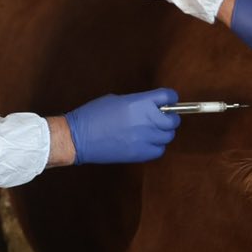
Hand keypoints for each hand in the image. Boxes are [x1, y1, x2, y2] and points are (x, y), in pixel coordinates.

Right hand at [61, 88, 182, 165]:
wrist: (78, 138)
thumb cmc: (93, 115)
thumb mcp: (117, 100)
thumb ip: (138, 103)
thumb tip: (151, 107)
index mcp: (139, 103)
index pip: (168, 96)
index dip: (171, 98)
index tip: (169, 101)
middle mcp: (146, 120)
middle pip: (173, 120)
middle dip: (169, 118)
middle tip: (162, 119)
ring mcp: (144, 139)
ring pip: (168, 136)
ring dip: (162, 133)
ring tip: (150, 132)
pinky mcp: (140, 154)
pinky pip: (159, 150)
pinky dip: (156, 147)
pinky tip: (145, 143)